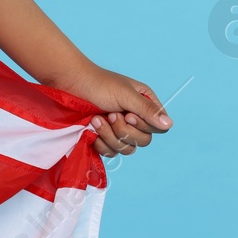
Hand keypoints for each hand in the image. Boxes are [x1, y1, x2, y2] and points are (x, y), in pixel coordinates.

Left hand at [49, 62, 171, 157]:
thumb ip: (147, 110)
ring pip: (127, 149)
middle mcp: (134, 118)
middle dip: (124, 131)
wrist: (69, 85)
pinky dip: (101, 144)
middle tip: (109, 115)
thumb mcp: (125, 94)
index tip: (128, 115)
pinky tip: (91, 130)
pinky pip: (111, 152)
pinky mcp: (104, 139)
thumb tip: (169, 124)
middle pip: (143, 141)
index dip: (144, 126)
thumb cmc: (97, 84)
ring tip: (96, 120)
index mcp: (144, 104)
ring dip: (110, 136)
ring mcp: (119, 130)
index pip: (159, 128)